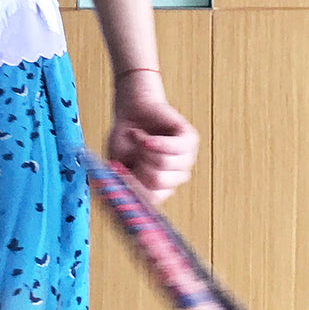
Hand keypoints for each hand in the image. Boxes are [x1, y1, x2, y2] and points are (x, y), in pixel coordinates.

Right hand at [107, 80, 198, 205]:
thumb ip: (122, 181)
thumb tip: (123, 196)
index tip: (123, 171)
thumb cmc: (126, 139)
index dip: (135, 185)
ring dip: (144, 149)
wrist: (133, 110)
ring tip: (140, 140)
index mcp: (161, 188)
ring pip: (164, 163)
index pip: (152, 200)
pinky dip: (155, 142)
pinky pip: (174, 147)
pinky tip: (144, 137)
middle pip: (157, 181)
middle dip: (139, 164)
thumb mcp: (119, 164)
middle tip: (134, 152)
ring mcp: (186, 159)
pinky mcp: (189, 140)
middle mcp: (176, 177)